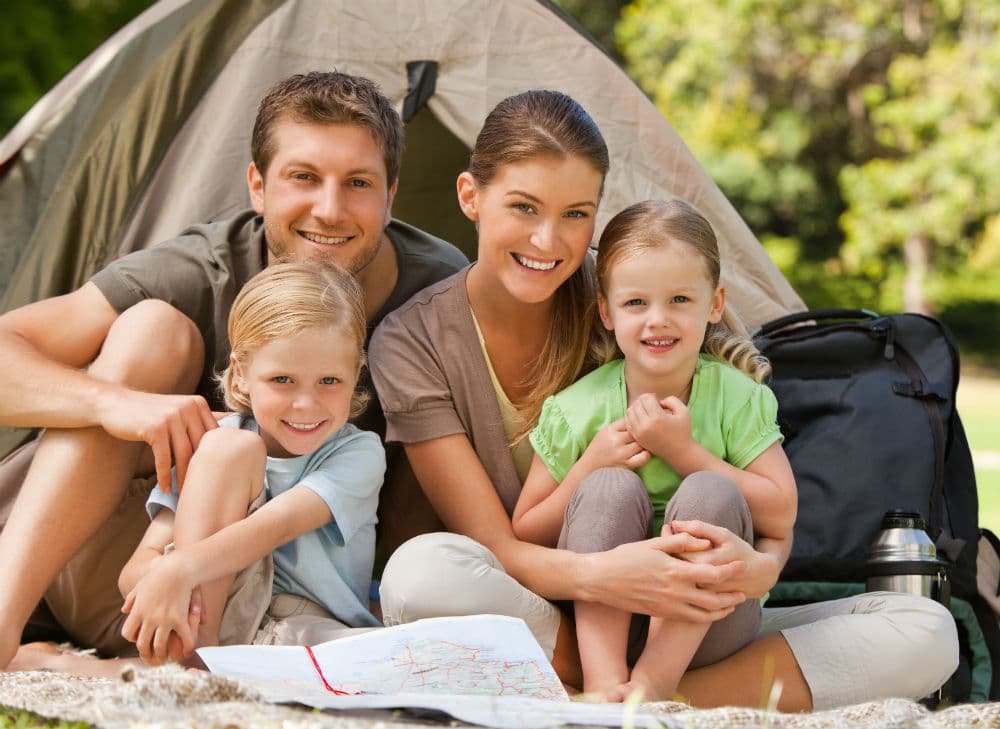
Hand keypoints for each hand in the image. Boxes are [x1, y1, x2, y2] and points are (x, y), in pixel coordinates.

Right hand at [99, 389, 216, 490]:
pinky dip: (164, 475)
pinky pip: (164, 458)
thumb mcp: (179, 408)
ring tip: (183, 494)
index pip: (213, 436)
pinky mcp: (155, 428)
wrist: (117, 404)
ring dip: (183, 477)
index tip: (214, 477)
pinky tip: (166, 488)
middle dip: (200, 471)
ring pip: (184, 455)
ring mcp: (172, 417)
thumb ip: (200, 416)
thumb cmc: (150, 411)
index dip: (213, 458)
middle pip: (200, 447)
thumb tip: (231, 421)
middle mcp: (188, 408)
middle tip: (200, 490)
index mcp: (198, 404)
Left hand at [121, 554, 198, 663]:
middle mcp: (148, 618)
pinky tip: (188, 652)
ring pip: (159, 646)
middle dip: (146, 654)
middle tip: (151, 659)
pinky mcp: (180, 618)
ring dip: (162, 655)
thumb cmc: (159, 574)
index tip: (139, 639)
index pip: (128, 633)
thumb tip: (124, 610)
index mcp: (137, 611)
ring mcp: (164, 619)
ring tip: (166, 658)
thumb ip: (131, 599)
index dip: (133, 639)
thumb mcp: (140, 585)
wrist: (177, 568)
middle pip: (142, 644)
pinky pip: (184, 638)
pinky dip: (187, 647)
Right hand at [582, 418, 649, 471]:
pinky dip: (646, 455)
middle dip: (641, 432)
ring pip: (642, 443)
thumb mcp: (604, 433)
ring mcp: (621, 453)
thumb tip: (637, 418)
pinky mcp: (626, 465)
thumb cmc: (598, 450)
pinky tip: (643, 454)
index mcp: (609, 430)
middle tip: (644, 435)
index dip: (635, 423)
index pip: (629, 420)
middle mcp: (615, 440)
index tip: (636, 426)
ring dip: (645, 443)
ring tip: (644, 444)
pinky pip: (643, 457)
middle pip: (637, 431)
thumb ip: (619, 426)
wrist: (589, 469)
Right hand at [588, 533, 745, 621]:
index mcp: (674, 571)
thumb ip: (680, 542)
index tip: (741, 564)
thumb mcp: (652, 543)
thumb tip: (704, 541)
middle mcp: (675, 592)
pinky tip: (708, 612)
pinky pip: (689, 620)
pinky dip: (704, 617)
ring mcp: (668, 606)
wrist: (600, 580)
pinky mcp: (661, 614)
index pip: (713, 574)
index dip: (730, 570)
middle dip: (731, 597)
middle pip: (714, 600)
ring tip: (731, 606)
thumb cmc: (624, 557)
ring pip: (703, 615)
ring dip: (721, 612)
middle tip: (743, 592)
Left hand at [624, 393, 691, 463]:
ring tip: (647, 411)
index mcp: (657, 418)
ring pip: (629, 411)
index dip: (652, 396)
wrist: (679, 452)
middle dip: (644, 401)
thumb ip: (671, 400)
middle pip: (637, 403)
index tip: (658, 402)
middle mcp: (646, 425)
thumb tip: (658, 401)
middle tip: (653, 406)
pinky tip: (642, 418)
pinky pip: (627, 421)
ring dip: (637, 408)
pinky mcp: (637, 437)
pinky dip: (632, 416)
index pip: (646, 398)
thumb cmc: (683, 431)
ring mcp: (639, 432)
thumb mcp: (684, 411)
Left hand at [670, 519, 779, 597]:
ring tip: (669, 553)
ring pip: (678, 580)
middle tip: (664, 539)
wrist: (757, 577)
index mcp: (706, 562)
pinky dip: (678, 579)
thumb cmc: (738, 550)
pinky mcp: (703, 603)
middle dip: (666, 551)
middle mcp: (702, 580)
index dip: (668, 538)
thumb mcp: (723, 535)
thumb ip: (699, 528)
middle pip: (675, 565)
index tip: (666, 529)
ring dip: (670, 566)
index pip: (677, 550)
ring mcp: (702, 595)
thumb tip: (674, 523)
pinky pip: (684, 591)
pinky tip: (677, 568)